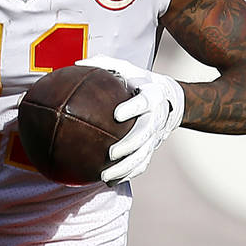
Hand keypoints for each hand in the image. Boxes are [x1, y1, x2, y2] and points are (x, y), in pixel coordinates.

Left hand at [77, 55, 184, 184]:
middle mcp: (157, 117)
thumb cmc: (138, 80)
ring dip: (126, 168)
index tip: (117, 114)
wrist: (170, 99)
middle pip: (147, 135)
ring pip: (144, 155)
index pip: (145, 102)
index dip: (133, 109)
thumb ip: (104, 63)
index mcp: (152, 95)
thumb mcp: (126, 67)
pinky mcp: (153, 147)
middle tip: (111, 153)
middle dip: (130, 145)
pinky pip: (141, 164)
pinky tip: (108, 182)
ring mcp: (156, 135)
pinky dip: (126, 174)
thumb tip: (75, 62)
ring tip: (105, 176)